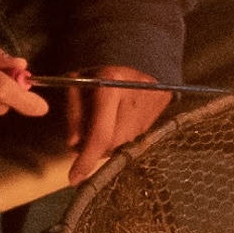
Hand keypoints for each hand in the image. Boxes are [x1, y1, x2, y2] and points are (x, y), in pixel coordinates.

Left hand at [62, 64, 168, 183]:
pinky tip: (119, 119)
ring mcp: (150, 110)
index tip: (73, 178)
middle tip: (86, 134)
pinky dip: (122, 136)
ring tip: (105, 122)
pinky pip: (136, 137)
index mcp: (111, 88)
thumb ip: (73, 114)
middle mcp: (134, 102)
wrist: (138, 54)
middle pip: (112, 145)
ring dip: (109, 143)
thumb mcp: (76, 84)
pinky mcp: (160, 114)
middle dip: (95, 148)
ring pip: (124, 145)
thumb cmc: (100, 68)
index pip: (99, 135)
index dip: (86, 160)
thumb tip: (75, 145)